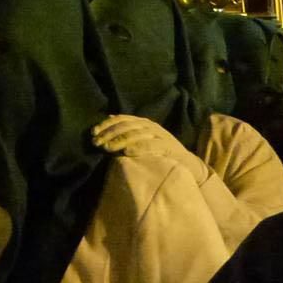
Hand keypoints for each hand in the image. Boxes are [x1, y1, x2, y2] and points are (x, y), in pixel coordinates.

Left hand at [92, 115, 210, 184]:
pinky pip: (151, 145)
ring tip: (108, 148)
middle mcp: (151, 126)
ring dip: (120, 141)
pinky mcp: (168, 147)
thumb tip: (108, 118)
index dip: (106, 125)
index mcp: (143, 122)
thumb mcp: (143, 139)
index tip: (94, 133)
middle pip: (126, 126)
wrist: (188, 164)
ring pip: (136, 134)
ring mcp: (160, 135)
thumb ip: (127, 130)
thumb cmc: (161, 153)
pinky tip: (127, 153)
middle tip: (97, 143)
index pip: (122, 119)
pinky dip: (138, 148)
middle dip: (109, 134)